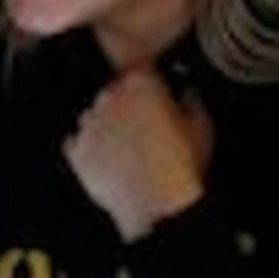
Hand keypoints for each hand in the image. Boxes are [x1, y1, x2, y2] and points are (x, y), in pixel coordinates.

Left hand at [61, 64, 215, 240]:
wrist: (157, 203)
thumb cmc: (182, 166)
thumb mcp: (202, 126)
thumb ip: (191, 100)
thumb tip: (186, 94)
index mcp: (141, 84)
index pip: (138, 73)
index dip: (147, 88)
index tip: (154, 99)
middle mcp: (110, 97)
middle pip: (113, 94)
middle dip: (125, 108)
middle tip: (143, 131)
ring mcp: (90, 124)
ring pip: (93, 118)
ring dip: (105, 128)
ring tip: (126, 152)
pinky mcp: (76, 151)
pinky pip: (77, 144)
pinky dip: (88, 151)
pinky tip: (107, 163)